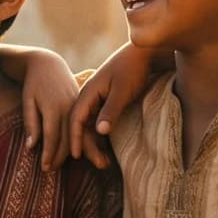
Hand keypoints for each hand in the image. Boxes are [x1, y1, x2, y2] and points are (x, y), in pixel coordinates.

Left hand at [14, 48, 76, 170]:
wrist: (47, 63)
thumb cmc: (33, 84)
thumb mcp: (27, 101)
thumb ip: (31, 123)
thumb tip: (31, 147)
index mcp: (53, 107)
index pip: (52, 137)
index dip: (49, 154)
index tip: (45, 168)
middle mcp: (68, 107)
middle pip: (66, 139)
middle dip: (59, 157)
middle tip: (51, 171)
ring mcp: (77, 106)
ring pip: (77, 134)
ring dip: (71, 152)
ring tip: (64, 165)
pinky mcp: (81, 105)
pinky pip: (83, 126)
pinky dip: (82, 139)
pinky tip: (79, 150)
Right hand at [64, 43, 157, 167]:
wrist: (142, 53)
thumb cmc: (132, 69)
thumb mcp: (122, 91)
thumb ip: (110, 110)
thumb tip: (100, 132)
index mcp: (88, 92)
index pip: (75, 119)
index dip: (75, 138)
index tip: (77, 155)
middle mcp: (89, 96)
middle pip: (81, 125)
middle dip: (87, 146)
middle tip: (100, 165)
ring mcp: (97, 99)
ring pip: (90, 126)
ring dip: (95, 144)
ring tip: (104, 162)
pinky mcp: (106, 102)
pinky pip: (98, 122)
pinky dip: (100, 136)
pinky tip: (107, 148)